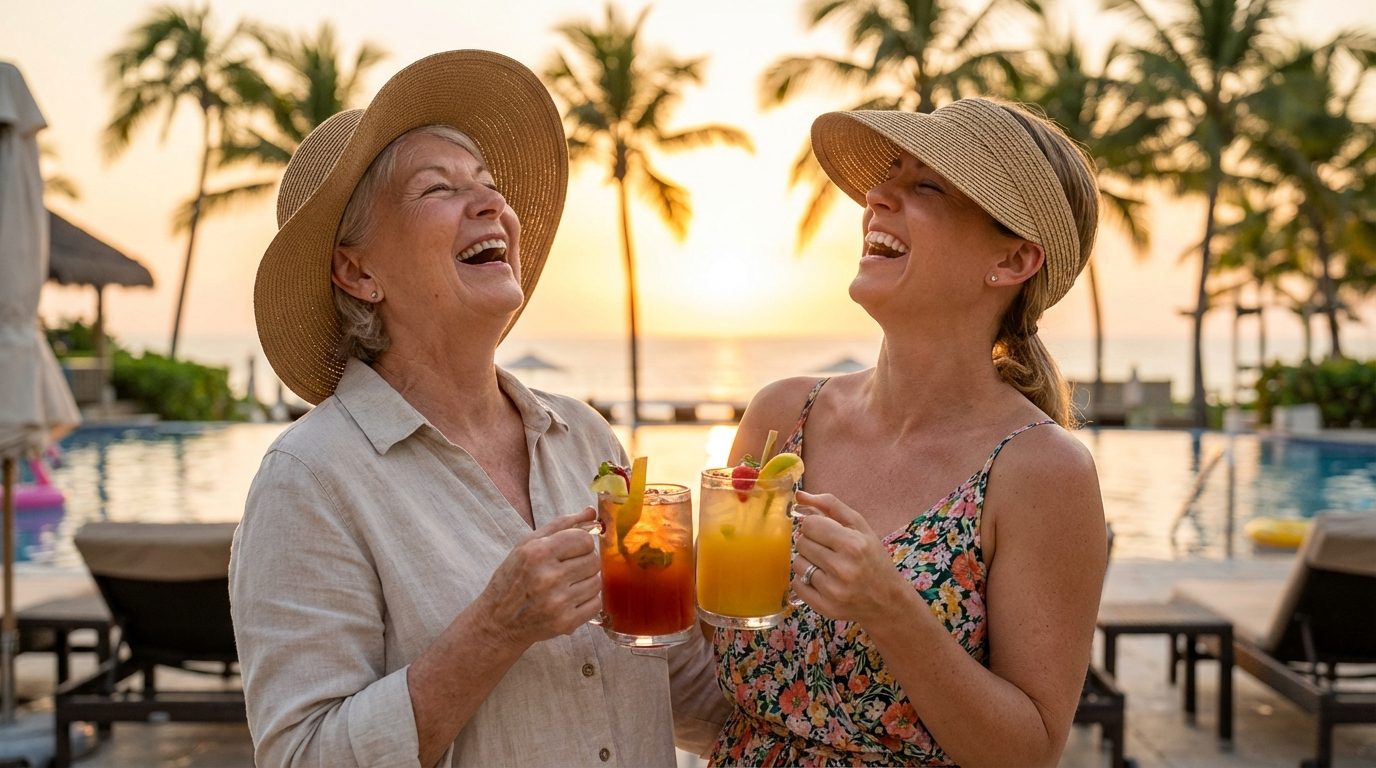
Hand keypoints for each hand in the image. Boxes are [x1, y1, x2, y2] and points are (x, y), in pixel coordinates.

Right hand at [479, 507, 600, 647]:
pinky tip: (570, 600)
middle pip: (593, 561)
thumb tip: (591, 512)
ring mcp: (557, 602)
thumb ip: (561, 525)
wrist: (497, 623)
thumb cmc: (512, 580)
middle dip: (584, 563)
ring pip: (597, 582)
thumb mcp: (527, 545)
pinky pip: (596, 604)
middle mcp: (548, 577)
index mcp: (537, 553)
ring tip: (567, 586)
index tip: (572, 551)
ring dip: (586, 582)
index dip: (581, 544)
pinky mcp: (565, 623)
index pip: (584, 540)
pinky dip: (588, 601)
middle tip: (567, 570)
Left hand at [791, 490, 906, 623]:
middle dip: (811, 543)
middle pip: (801, 543)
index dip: (815, 526)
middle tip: (828, 550)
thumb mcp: (860, 526)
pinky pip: (796, 584)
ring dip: (807, 561)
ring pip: (797, 563)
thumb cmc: (872, 558)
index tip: (825, 533)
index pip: (809, 525)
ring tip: (825, 566)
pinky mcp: (824, 607)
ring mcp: (833, 591)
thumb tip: (799, 494)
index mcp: (853, 544)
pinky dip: (804, 580)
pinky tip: (822, 580)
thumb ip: (830, 505)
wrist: (886, 600)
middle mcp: (843, 568)